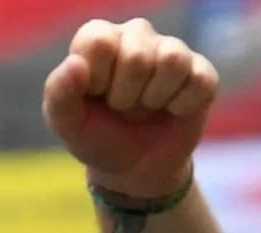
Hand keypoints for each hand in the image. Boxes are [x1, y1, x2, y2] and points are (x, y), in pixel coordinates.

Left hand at [43, 17, 218, 204]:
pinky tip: (172, 111)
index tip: (97, 97)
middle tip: (124, 108)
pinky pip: (200, 81)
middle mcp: (136, 34)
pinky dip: (183, 107)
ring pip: (172, 61)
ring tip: (147, 108)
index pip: (100, 42)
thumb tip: (76, 64)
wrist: (135, 169)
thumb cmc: (98, 137)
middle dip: (127, 97)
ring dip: (156, 99)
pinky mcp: (201, 71)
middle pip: (137, 56)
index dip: (98, 80)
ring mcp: (171, 50)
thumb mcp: (68, 124)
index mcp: (99, 38)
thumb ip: (59, 94)